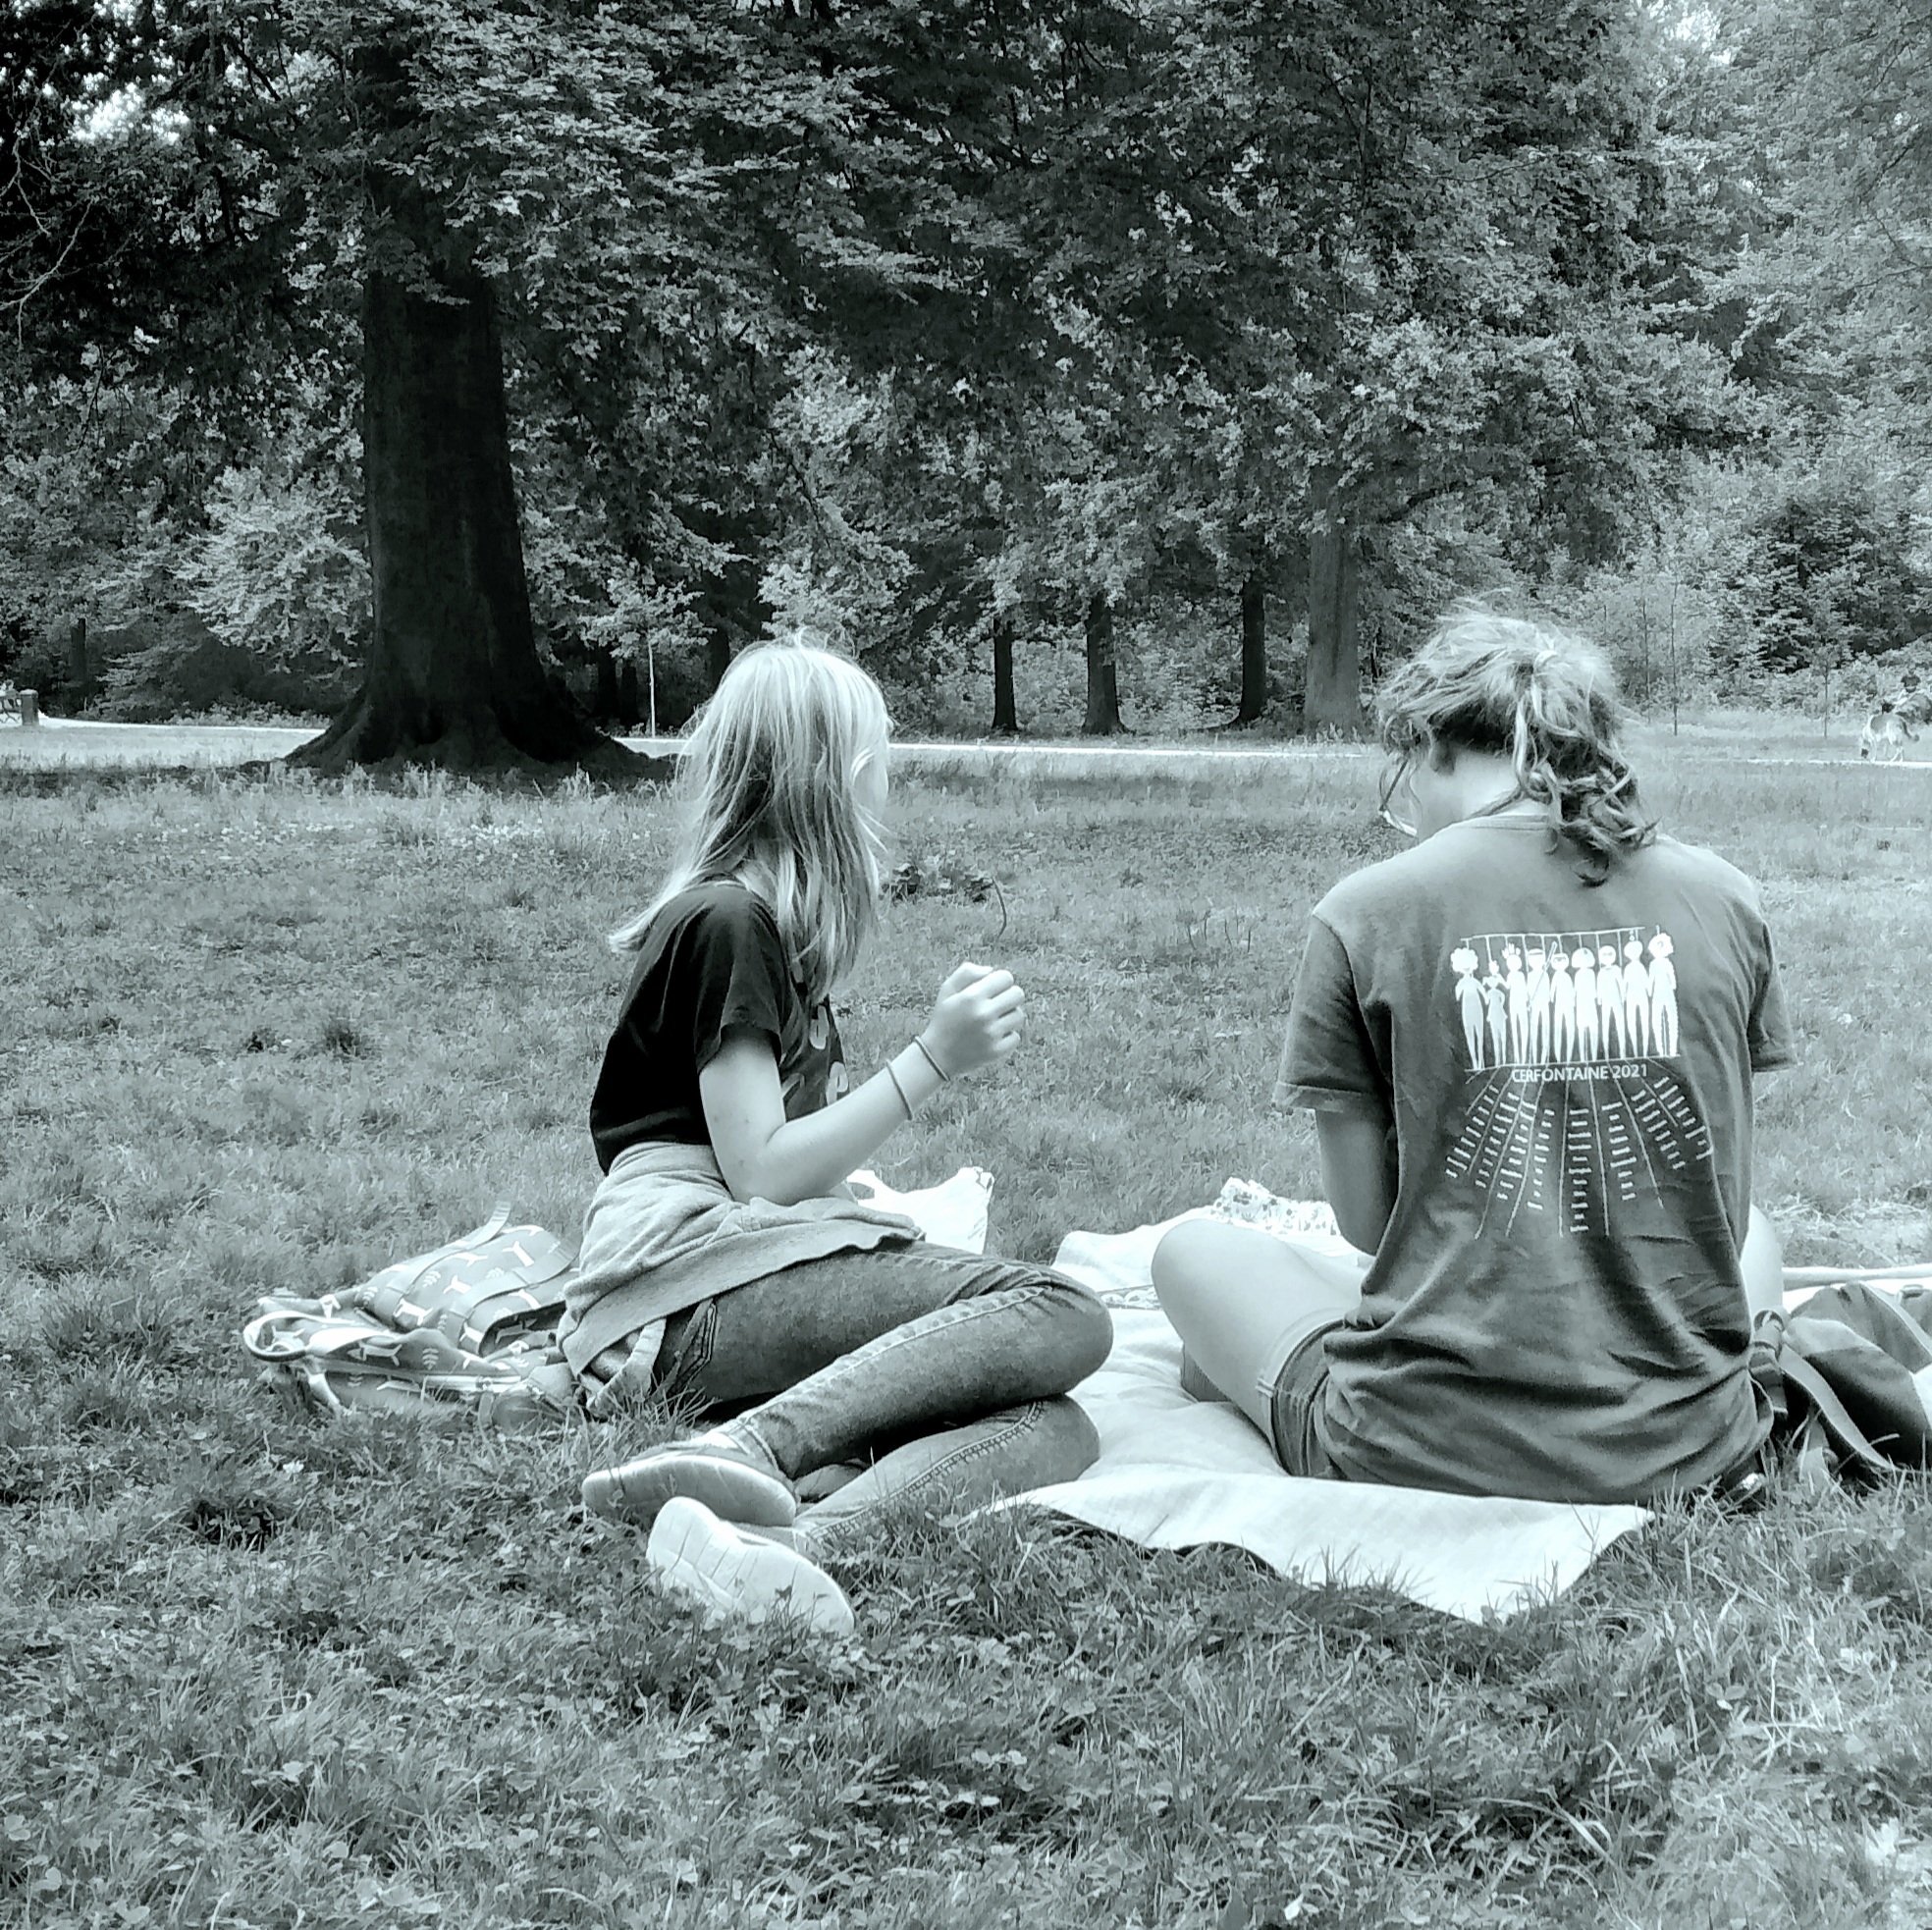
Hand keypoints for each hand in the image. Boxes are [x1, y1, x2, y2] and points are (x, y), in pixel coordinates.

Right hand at [920, 960, 1025, 1077]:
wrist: (937, 1056)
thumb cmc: (944, 1019)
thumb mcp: (947, 990)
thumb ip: (967, 973)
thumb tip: (991, 970)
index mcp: (971, 996)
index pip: (1006, 978)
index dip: (1000, 981)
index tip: (993, 989)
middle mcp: (983, 1014)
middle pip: (1018, 994)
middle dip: (1009, 996)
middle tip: (997, 1003)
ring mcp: (991, 1034)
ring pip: (1019, 1016)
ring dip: (1009, 1016)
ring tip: (995, 1020)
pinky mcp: (996, 1051)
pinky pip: (1016, 1036)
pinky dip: (1007, 1036)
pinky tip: (993, 1036)